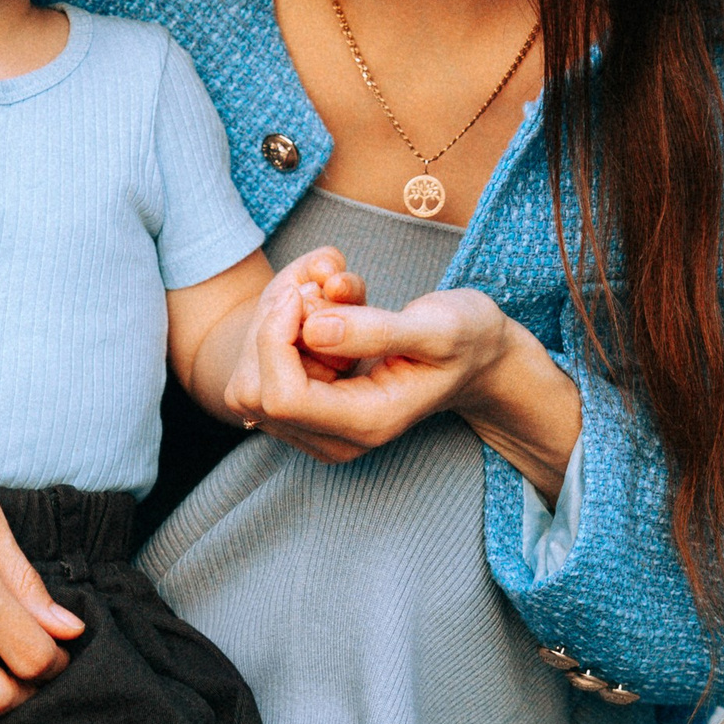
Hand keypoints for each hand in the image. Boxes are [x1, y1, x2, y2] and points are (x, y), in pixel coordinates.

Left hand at [226, 282, 581, 492]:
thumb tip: (313, 329)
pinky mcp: (306, 412)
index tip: (305, 291)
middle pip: (252, 392)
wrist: (477, 357)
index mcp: (368, 421)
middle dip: (269, 329)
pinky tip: (312, 309)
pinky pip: (258, 375)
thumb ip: (377, 330)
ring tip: (319, 292)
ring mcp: (318, 430)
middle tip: (313, 286)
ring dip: (269, 327)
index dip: (276, 338)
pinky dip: (273, 332)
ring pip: (247, 383)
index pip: (281, 397)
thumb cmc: (466, 337)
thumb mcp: (438, 326)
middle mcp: (336, 437)